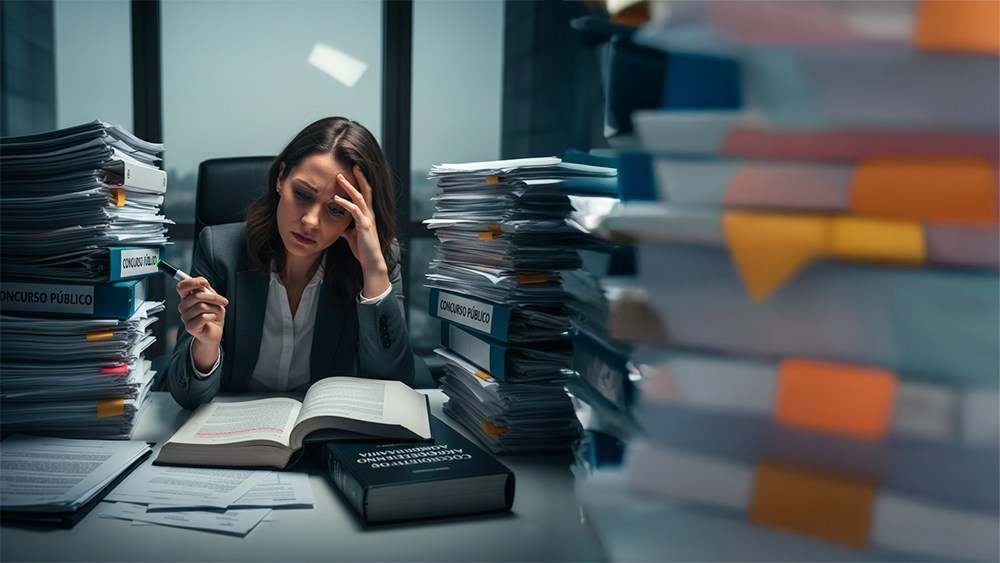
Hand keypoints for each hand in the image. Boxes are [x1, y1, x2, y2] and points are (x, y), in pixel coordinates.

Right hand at [176, 277, 227, 371]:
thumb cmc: (213, 314)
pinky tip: (212, 318)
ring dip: (215, 308)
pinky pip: (203, 317)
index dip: (192, 282)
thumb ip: (207, 290)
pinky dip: (213, 316)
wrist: (215, 332)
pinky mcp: (189, 327)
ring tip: (217, 313)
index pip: (182, 286)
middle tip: (224, 301)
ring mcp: (185, 317)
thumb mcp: (213, 299)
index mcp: (187, 297)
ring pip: (202, 306)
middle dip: (214, 297)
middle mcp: (183, 306)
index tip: (205, 282)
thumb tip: (203, 281)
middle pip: (196, 296)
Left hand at [335, 165, 390, 297]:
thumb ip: (346, 226)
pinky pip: (355, 211)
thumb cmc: (362, 248)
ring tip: (339, 177)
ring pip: (360, 197)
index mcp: (367, 214)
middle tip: (351, 164)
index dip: (360, 181)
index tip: (352, 170)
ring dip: (349, 186)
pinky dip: (345, 203)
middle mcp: (370, 213)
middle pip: (366, 190)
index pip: (365, 193)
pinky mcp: (365, 226)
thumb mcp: (351, 234)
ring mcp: (368, 218)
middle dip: (358, 176)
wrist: (371, 261)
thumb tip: (338, 224)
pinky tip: (336, 199)